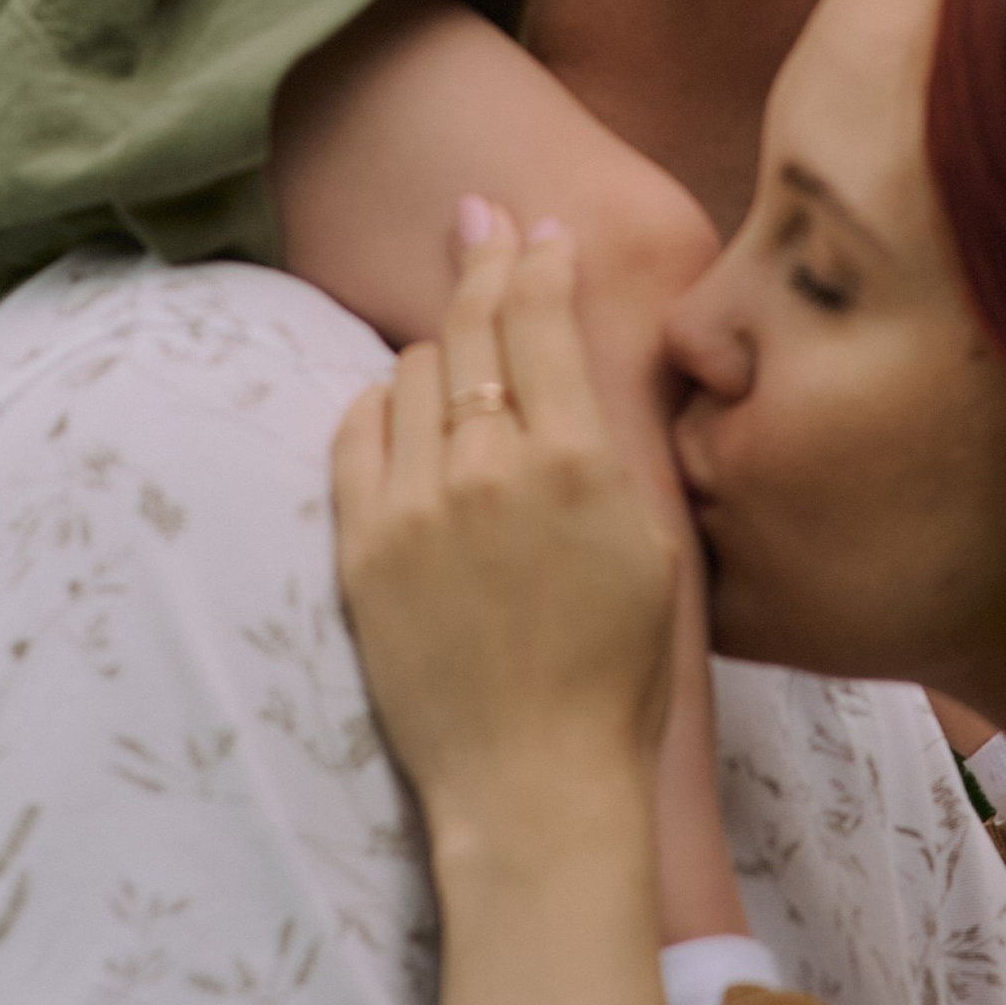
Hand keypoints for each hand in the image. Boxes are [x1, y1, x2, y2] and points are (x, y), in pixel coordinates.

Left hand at [332, 216, 678, 866]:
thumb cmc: (615, 674)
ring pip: (411, 370)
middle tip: (482, 220)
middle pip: (470, 322)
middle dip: (484, 258)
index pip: (541, 316)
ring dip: (440, 357)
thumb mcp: (649, 544)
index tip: (540, 230)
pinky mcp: (361, 547)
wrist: (535, 784)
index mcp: (574, 461)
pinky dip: (382, 411)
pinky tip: (403, 417)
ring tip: (462, 374)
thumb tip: (576, 369)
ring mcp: (414, 505)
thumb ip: (608, 447)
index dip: (539, 258)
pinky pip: (357, 431)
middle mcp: (488, 467)